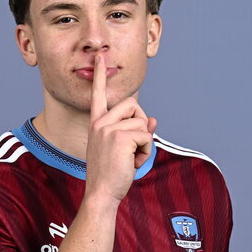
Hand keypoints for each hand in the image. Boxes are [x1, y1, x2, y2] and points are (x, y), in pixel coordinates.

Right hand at [84, 51, 156, 205]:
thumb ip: (135, 133)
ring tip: (131, 158)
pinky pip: (146, 136)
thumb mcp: (122, 150)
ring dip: (144, 142)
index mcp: (97, 123)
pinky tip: (133, 163)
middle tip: (135, 144)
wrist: (101, 194)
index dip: (100, 75)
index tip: (100, 57)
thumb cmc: (110, 175)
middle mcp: (100, 122)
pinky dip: (146, 151)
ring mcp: (109, 129)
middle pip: (134, 104)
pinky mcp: (120, 137)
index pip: (98, 95)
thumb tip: (154, 120)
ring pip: (143, 122)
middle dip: (142, 122)